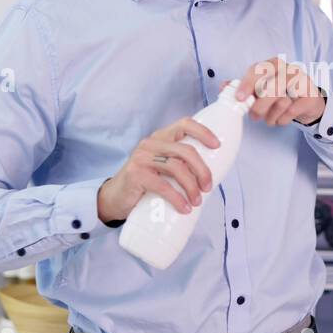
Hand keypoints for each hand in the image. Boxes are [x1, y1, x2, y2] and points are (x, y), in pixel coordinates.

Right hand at [96, 116, 220, 222]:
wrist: (115, 198)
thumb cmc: (145, 183)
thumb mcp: (162, 168)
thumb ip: (179, 165)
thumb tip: (210, 177)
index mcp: (161, 137)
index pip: (184, 124)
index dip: (203, 132)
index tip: (218, 145)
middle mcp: (151, 143)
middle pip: (186, 151)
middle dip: (202, 170)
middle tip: (208, 187)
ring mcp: (142, 158)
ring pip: (177, 168)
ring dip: (192, 187)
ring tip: (197, 202)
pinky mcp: (136, 174)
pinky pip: (163, 186)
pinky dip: (177, 198)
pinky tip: (184, 208)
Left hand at [235, 57, 325, 126]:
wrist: (307, 102)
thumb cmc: (280, 93)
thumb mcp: (260, 88)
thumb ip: (242, 87)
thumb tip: (224, 87)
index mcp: (274, 64)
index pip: (259, 70)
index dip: (248, 84)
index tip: (239, 98)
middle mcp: (289, 69)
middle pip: (271, 86)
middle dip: (259, 106)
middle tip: (254, 116)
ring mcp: (303, 81)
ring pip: (282, 101)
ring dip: (271, 116)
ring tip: (268, 120)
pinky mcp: (311, 95)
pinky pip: (293, 110)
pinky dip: (283, 119)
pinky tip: (281, 119)